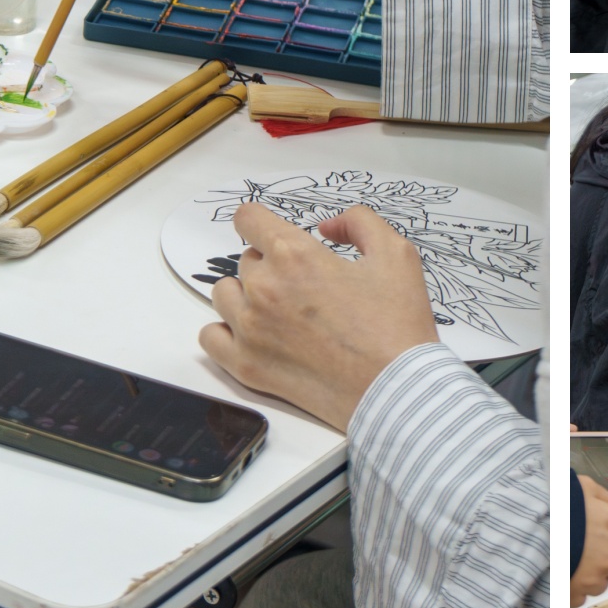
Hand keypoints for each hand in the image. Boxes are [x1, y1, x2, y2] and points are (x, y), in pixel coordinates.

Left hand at [199, 203, 440, 429]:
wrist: (395, 389)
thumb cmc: (396, 327)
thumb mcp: (396, 255)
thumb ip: (359, 223)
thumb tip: (329, 227)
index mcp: (295, 256)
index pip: (248, 219)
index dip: (260, 222)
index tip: (269, 233)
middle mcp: (264, 289)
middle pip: (246, 260)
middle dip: (271, 266)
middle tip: (303, 287)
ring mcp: (250, 329)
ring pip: (224, 295)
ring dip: (245, 295)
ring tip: (279, 311)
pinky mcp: (246, 366)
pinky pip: (210, 337)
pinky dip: (226, 331)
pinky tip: (254, 334)